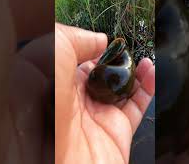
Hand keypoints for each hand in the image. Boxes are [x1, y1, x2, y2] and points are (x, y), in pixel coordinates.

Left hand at [55, 23, 154, 163]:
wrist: (56, 162)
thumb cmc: (39, 105)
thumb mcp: (48, 56)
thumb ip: (72, 40)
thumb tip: (100, 41)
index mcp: (52, 82)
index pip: (73, 58)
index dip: (88, 46)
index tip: (101, 38)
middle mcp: (73, 100)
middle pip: (98, 73)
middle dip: (112, 58)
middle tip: (123, 47)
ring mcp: (95, 116)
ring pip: (119, 88)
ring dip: (132, 70)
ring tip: (139, 56)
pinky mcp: (116, 132)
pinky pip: (136, 106)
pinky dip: (147, 87)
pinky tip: (149, 70)